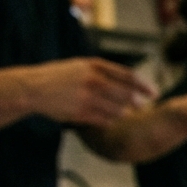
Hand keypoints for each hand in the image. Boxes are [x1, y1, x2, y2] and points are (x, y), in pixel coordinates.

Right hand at [16, 58, 154, 125]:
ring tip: (123, 113)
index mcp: (93, 66)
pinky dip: (110, 121)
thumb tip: (131, 82)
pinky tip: (108, 119)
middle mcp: (92, 80)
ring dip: (123, 113)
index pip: (127, 76)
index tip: (154, 93)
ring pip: (118, 110)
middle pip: (126, 95)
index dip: (144, 85)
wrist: (32, 88)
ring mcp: (86, 98)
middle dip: (137, 103)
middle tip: (143, 107)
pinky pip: (105, 121)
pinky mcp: (80, 113)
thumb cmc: (59, 77)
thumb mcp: (81, 66)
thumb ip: (104, 72)